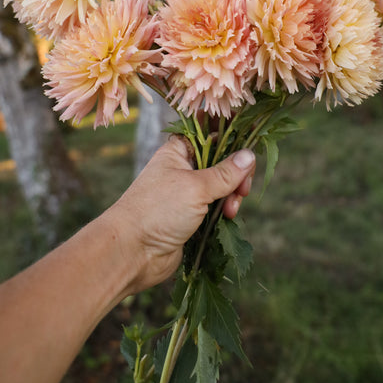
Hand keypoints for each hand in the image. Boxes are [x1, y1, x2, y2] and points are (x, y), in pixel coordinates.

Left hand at [109, 135, 255, 294]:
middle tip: (243, 188)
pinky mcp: (192, 215)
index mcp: (179, 150)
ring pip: (223, 185)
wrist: (131, 251)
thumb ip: (225, 172)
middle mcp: (183, 168)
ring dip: (233, 194)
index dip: (230, 131)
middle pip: (222, 159)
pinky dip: (225, 210)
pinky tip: (227, 217)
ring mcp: (188, 192)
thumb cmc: (157, 210)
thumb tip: (250, 155)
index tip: (251, 133)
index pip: (209, 131)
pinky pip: (217, 205)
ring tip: (230, 210)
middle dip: (237, 172)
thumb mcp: (196, 187)